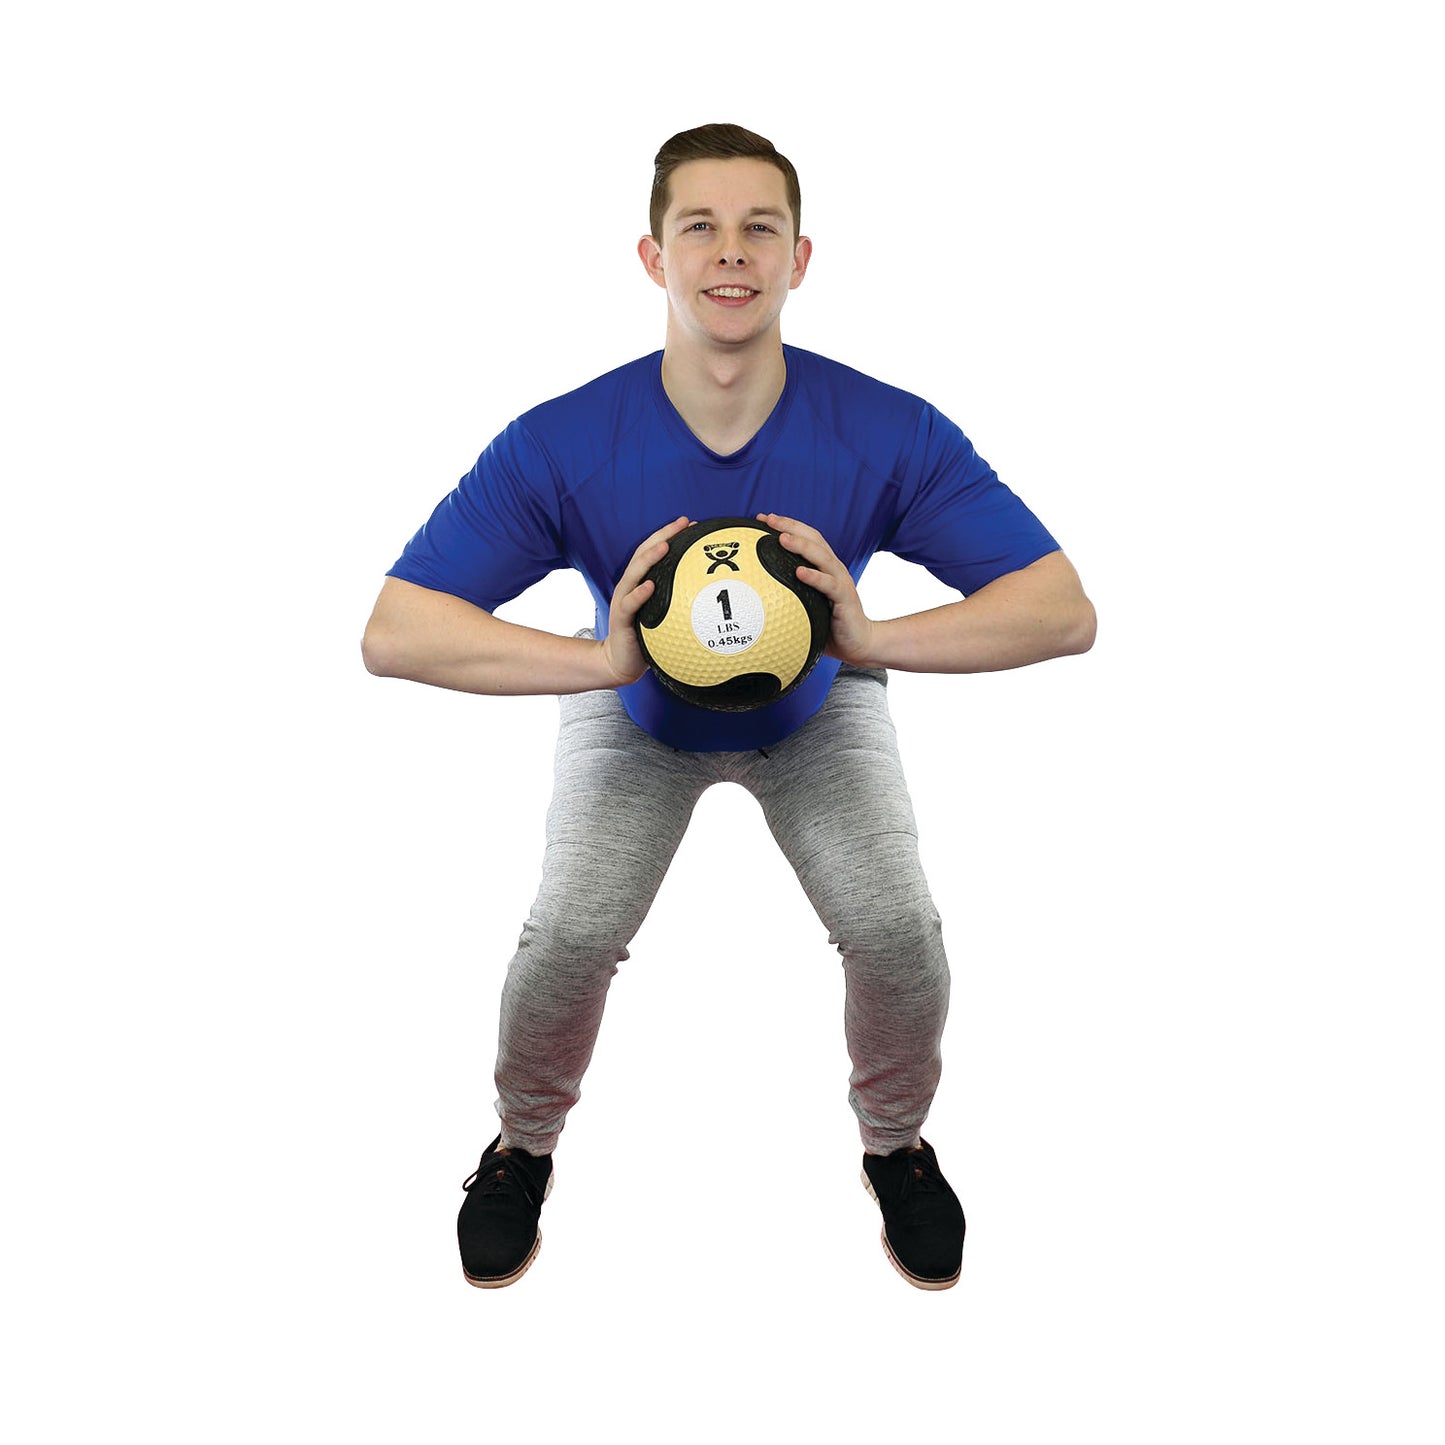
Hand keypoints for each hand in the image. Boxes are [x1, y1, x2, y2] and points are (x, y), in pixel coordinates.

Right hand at [600, 515, 691, 685]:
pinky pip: (629, 605)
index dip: (670, 535)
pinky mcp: (621, 620)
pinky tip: (650, 586)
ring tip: (665, 546)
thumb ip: (678, 599)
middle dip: (662, 536)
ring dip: (649, 559)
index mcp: (641, 583)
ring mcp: (623, 601)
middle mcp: (630, 587)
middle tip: (682, 524)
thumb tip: (710, 592)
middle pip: (643, 555)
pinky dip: (639, 594)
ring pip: (634, 574)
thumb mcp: (663, 614)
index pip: (653, 552)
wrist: (621, 662)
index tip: (691, 523)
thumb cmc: (646, 638)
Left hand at [756, 513, 876, 666]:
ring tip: (782, 539)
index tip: (762, 519)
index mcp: (824, 567)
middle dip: (790, 526)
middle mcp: (833, 569)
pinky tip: (799, 572)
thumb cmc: (830, 624)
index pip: (806, 538)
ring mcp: (840, 582)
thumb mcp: (807, 603)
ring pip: (822, 557)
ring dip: (802, 545)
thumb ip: (789, 593)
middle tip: (768, 520)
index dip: (786, 525)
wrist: (859, 643)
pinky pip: (829, 585)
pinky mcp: (845, 598)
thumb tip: (756, 593)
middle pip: (813, 539)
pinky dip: (815, 577)